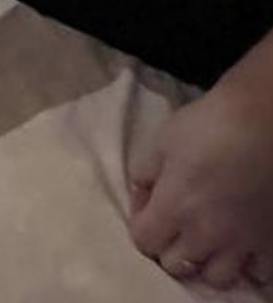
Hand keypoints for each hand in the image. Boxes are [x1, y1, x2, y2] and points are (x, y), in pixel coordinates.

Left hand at [128, 79, 272, 289]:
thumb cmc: (205, 126)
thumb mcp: (160, 141)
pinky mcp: (269, 241)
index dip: (141, 225)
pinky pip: (259, 274)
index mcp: (174, 209)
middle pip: (176, 265)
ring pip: (216, 278)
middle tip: (175, 225)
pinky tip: (242, 248)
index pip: (144, 242)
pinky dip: (248, 267)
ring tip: (207, 241)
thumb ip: (144, 173)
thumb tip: (142, 196)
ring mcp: (241, 243)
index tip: (148, 207)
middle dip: (169, 247)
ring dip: (206, 262)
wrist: (260, 123)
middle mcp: (206, 234)